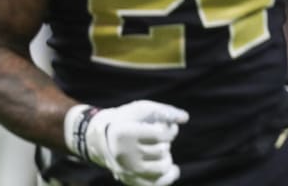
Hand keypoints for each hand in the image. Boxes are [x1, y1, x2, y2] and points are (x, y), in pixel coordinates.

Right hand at [67, 100, 188, 185]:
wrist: (103, 138)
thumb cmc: (128, 119)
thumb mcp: (143, 109)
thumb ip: (165, 111)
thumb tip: (185, 118)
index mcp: (124, 133)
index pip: (160, 134)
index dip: (169, 129)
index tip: (163, 126)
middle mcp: (123, 154)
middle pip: (162, 150)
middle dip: (166, 142)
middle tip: (157, 139)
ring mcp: (126, 170)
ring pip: (161, 168)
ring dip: (167, 158)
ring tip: (160, 151)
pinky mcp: (130, 180)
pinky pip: (155, 185)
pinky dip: (168, 177)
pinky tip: (174, 169)